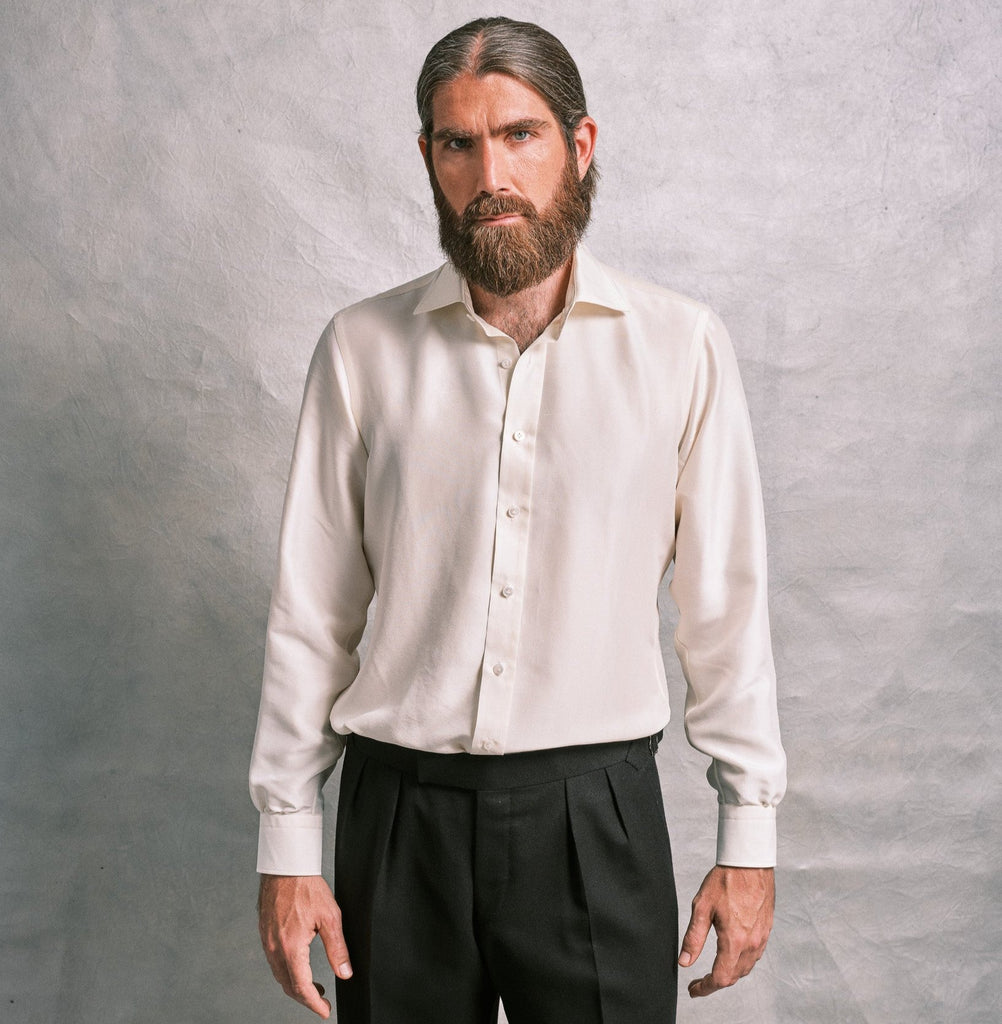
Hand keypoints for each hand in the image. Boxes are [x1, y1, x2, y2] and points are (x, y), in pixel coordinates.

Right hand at [258, 874, 351, 1017]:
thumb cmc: (307, 887)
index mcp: (291, 947)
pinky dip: (286, 971)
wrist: (286, 867)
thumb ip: (337, 948)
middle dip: (305, 998)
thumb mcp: (330, 917)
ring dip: (295, 985)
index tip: (325, 1010)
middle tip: (321, 1001)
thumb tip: (345, 973)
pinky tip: (298, 966)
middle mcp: (275, 948)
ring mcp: (267, 942)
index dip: (313, 1003)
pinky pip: (274, 961)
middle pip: (288, 985)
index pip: (301, 986)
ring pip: (279, 974)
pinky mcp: (265, 933)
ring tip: (313, 986)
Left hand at [677, 865, 773, 997]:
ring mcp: (761, 938)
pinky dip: (741, 962)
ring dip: (729, 973)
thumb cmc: (725, 881)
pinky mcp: (766, 930)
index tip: (693, 990)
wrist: (749, 863)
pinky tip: (731, 954)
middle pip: (734, 976)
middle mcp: (751, 944)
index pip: (721, 978)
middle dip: (715, 982)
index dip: (705, 988)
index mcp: (734, 941)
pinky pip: (754, 955)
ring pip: (745, 967)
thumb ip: (693, 938)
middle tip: (699, 981)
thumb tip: (684, 962)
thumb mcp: (702, 907)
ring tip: (713, 971)